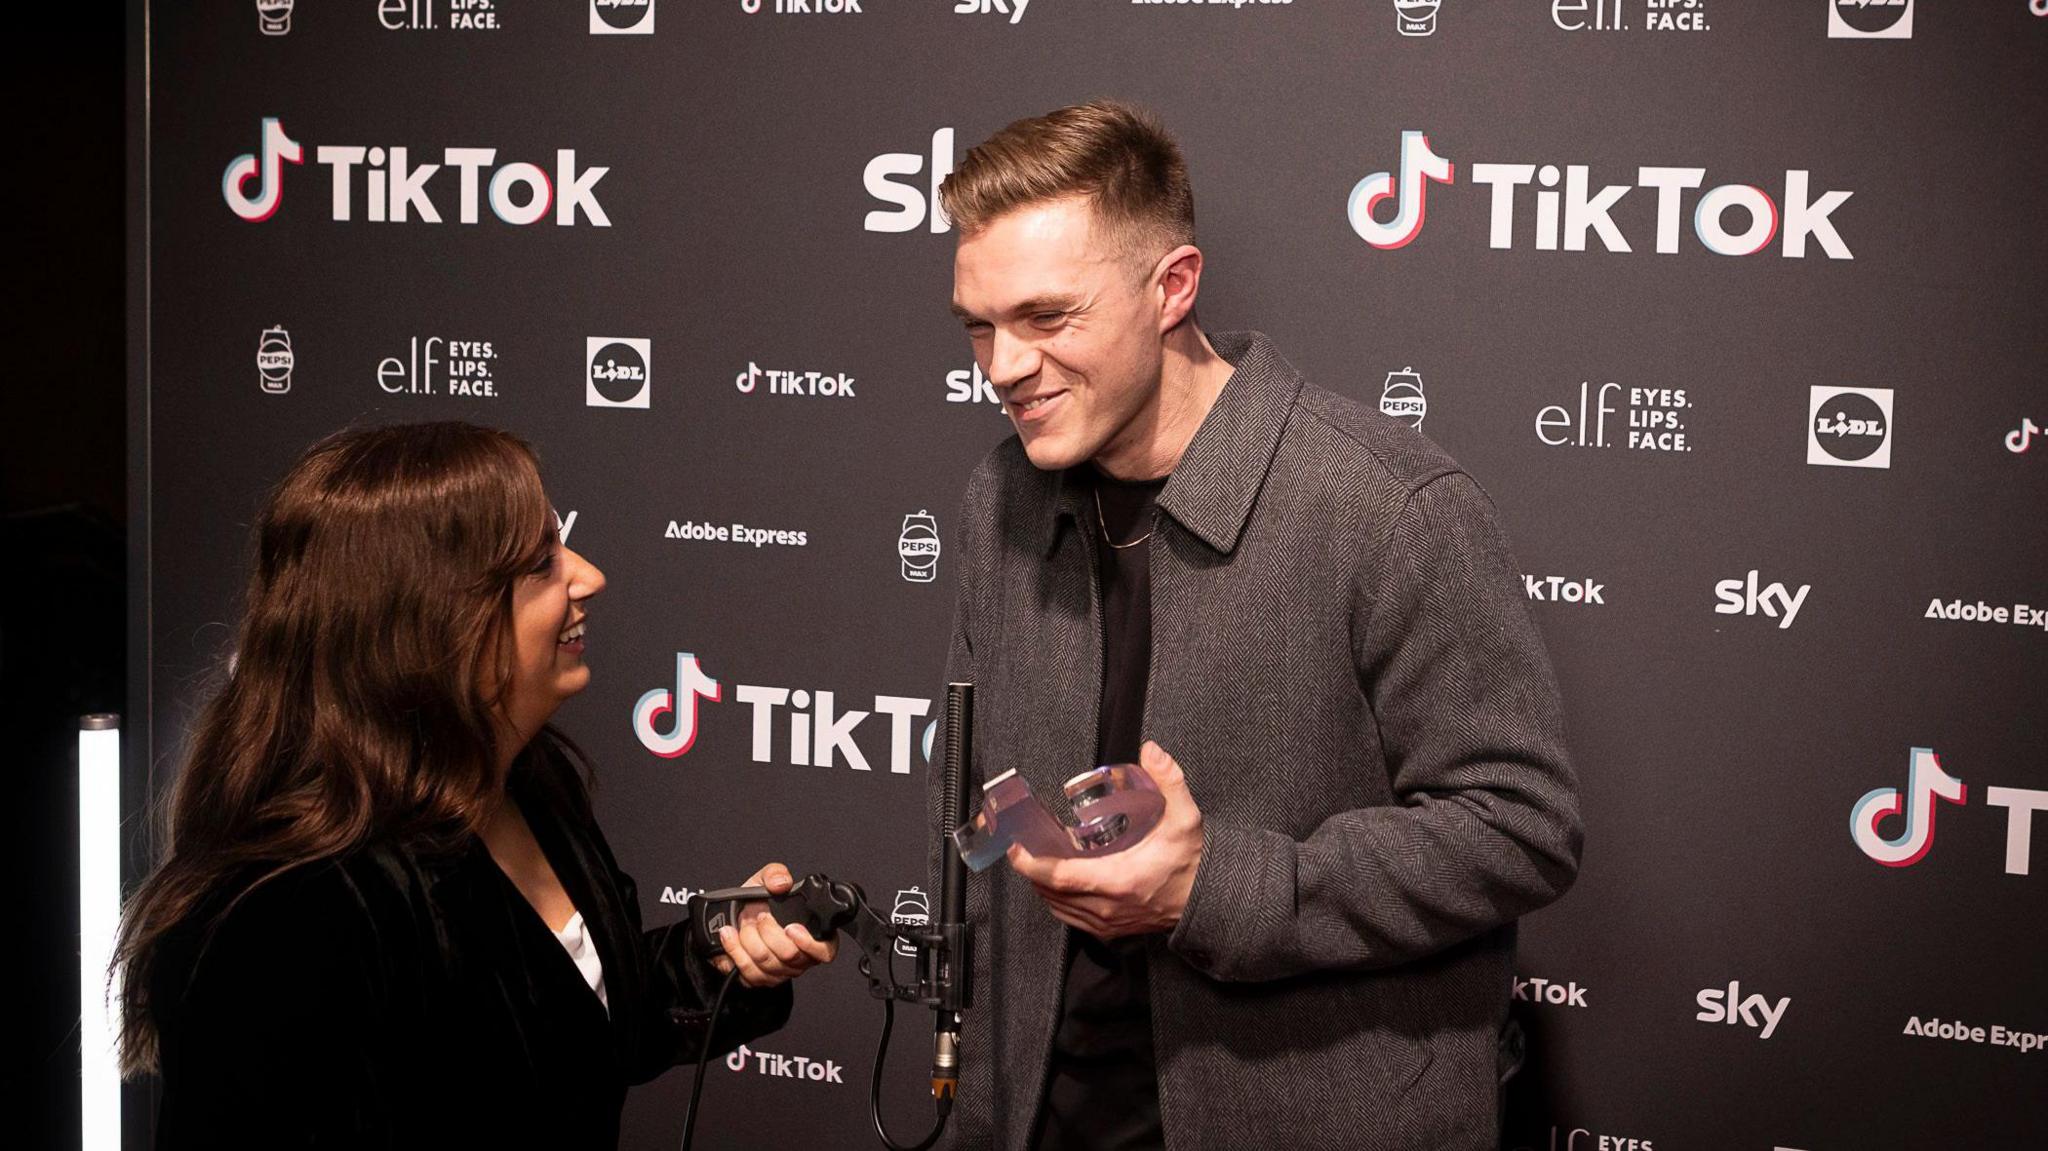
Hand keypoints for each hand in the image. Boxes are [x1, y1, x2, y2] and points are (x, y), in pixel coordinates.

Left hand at [710, 863, 838, 987]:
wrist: (733, 918)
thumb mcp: (765, 880)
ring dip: (749, 939)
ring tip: (744, 922)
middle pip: (790, 956)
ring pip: (767, 963)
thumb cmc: (756, 902)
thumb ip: (776, 873)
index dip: (809, 943)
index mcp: (812, 934)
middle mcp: (799, 957)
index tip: (790, 928)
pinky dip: (734, 949)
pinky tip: (730, 934)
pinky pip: (748, 971)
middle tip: (759, 916)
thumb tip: (782, 883)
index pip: (825, 951)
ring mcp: (780, 971)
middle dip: (768, 932)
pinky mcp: (759, 978)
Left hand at [1007, 742, 1203, 939]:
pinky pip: (1071, 917)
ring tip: (1039, 860)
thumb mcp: (1185, 818)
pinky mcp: (1109, 928)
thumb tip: (1152, 752)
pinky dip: (1058, 900)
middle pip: (1050, 892)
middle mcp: (1107, 906)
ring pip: (1057, 907)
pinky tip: (1059, 882)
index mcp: (1118, 880)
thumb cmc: (1192, 864)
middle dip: (1032, 870)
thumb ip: (1170, 781)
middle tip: (1024, 845)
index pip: (1060, 877)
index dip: (1031, 864)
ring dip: (1043, 885)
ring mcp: (1107, 921)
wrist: (1208, 901)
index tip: (1015, 848)